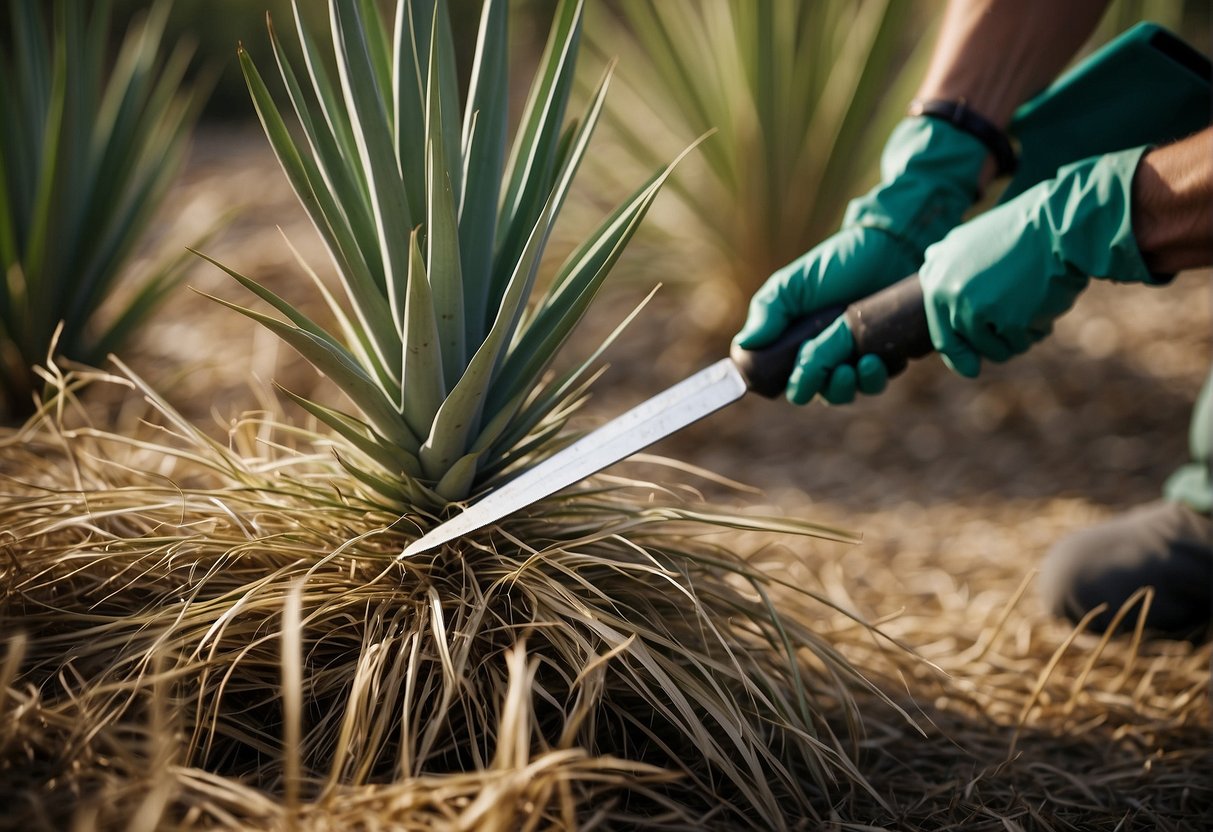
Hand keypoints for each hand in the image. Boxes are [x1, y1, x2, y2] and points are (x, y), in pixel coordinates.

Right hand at [735, 116, 987, 403]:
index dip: (792, 385)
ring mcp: (854, 358)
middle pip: (817, 393)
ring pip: (847, 393)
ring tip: (857, 365)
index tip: (796, 376)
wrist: (885, 248)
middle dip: (821, 388)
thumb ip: (767, 312)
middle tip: (831, 371)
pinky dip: (874, 378)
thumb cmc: (833, 264)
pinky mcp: (885, 355)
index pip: (789, 381)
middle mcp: (825, 356)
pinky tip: (874, 359)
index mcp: (796, 345)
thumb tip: (744, 344)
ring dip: (848, 387)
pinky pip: (877, 381)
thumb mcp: (791, 285)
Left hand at [920, 146, 1155, 377]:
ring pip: (996, 349)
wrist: (1058, 224)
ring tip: (1031, 305)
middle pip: (972, 345)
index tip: (971, 368)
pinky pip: (1020, 342)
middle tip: (1015, 323)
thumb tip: (930, 275)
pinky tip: (1043, 303)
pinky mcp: (1006, 320)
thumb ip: (947, 263)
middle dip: (995, 343)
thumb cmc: (1019, 232)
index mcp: (935, 278)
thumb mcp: (968, 239)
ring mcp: (974, 308)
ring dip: (1017, 337)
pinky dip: (1036, 330)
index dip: (959, 356)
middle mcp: (947, 294)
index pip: (943, 334)